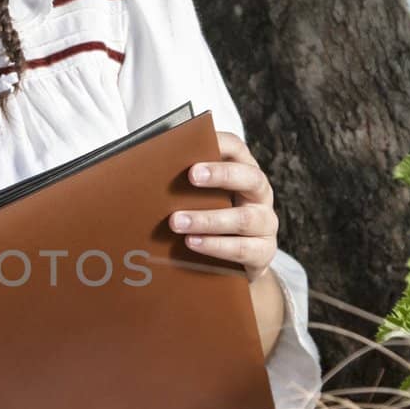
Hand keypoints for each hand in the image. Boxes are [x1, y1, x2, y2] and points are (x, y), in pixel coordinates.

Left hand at [169, 130, 277, 283]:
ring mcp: (265, 224)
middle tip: (191, 175)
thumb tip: (144, 169)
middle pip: (250, 178)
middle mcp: (259, 195)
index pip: (237, 149)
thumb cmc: (209, 221)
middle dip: (221, 175)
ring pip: (243, 219)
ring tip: (176, 221)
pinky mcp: (263, 252)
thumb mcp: (199, 199)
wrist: (231, 266)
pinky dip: (216, 246)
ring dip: (208, 219)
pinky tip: (192, 243)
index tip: (196, 142)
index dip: (220, 143)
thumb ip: (184, 184)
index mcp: (243, 172)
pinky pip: (242, 249)